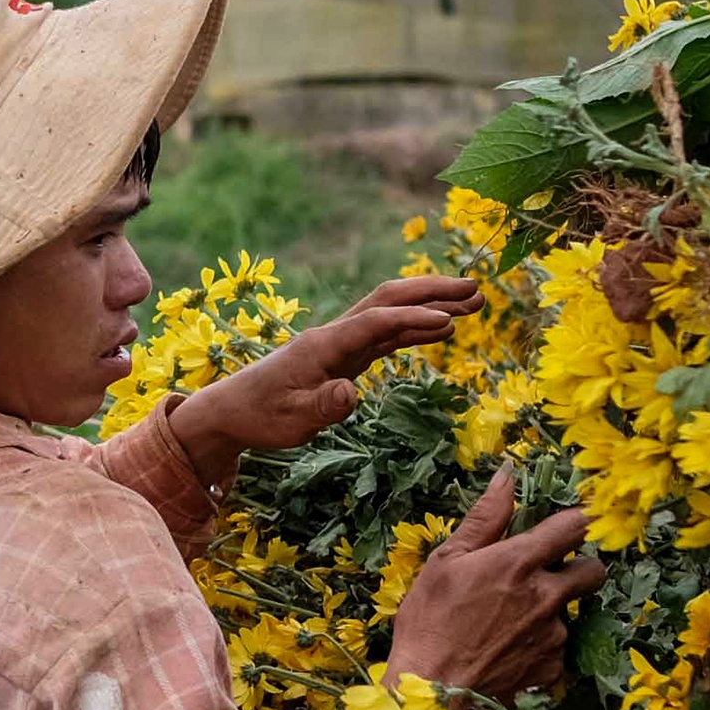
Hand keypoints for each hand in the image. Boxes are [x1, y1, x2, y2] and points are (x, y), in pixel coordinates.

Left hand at [169, 276, 483, 483]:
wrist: (232, 410)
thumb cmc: (260, 416)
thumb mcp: (291, 419)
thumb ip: (324, 406)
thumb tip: (353, 393)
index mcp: (323, 344)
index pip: (375, 323)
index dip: (411, 320)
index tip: (449, 322)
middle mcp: (335, 335)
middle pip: (388, 300)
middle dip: (432, 292)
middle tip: (477, 290)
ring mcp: (341, 343)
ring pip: (391, 313)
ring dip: (431, 305)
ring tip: (475, 302)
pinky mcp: (344, 356)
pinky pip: (386, 335)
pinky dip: (415, 329)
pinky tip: (443, 330)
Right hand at [384, 463, 602, 701]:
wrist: (430, 691)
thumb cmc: (429, 621)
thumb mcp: (446, 560)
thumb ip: (485, 518)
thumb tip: (508, 476)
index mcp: (519, 562)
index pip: (574, 526)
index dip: (578, 519)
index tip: (571, 522)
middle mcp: (547, 596)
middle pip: (594, 570)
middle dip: (579, 567)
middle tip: (546, 574)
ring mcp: (554, 635)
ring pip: (570, 612)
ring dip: (549, 610)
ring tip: (506, 622)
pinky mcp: (553, 668)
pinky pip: (557, 647)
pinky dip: (539, 645)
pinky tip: (506, 649)